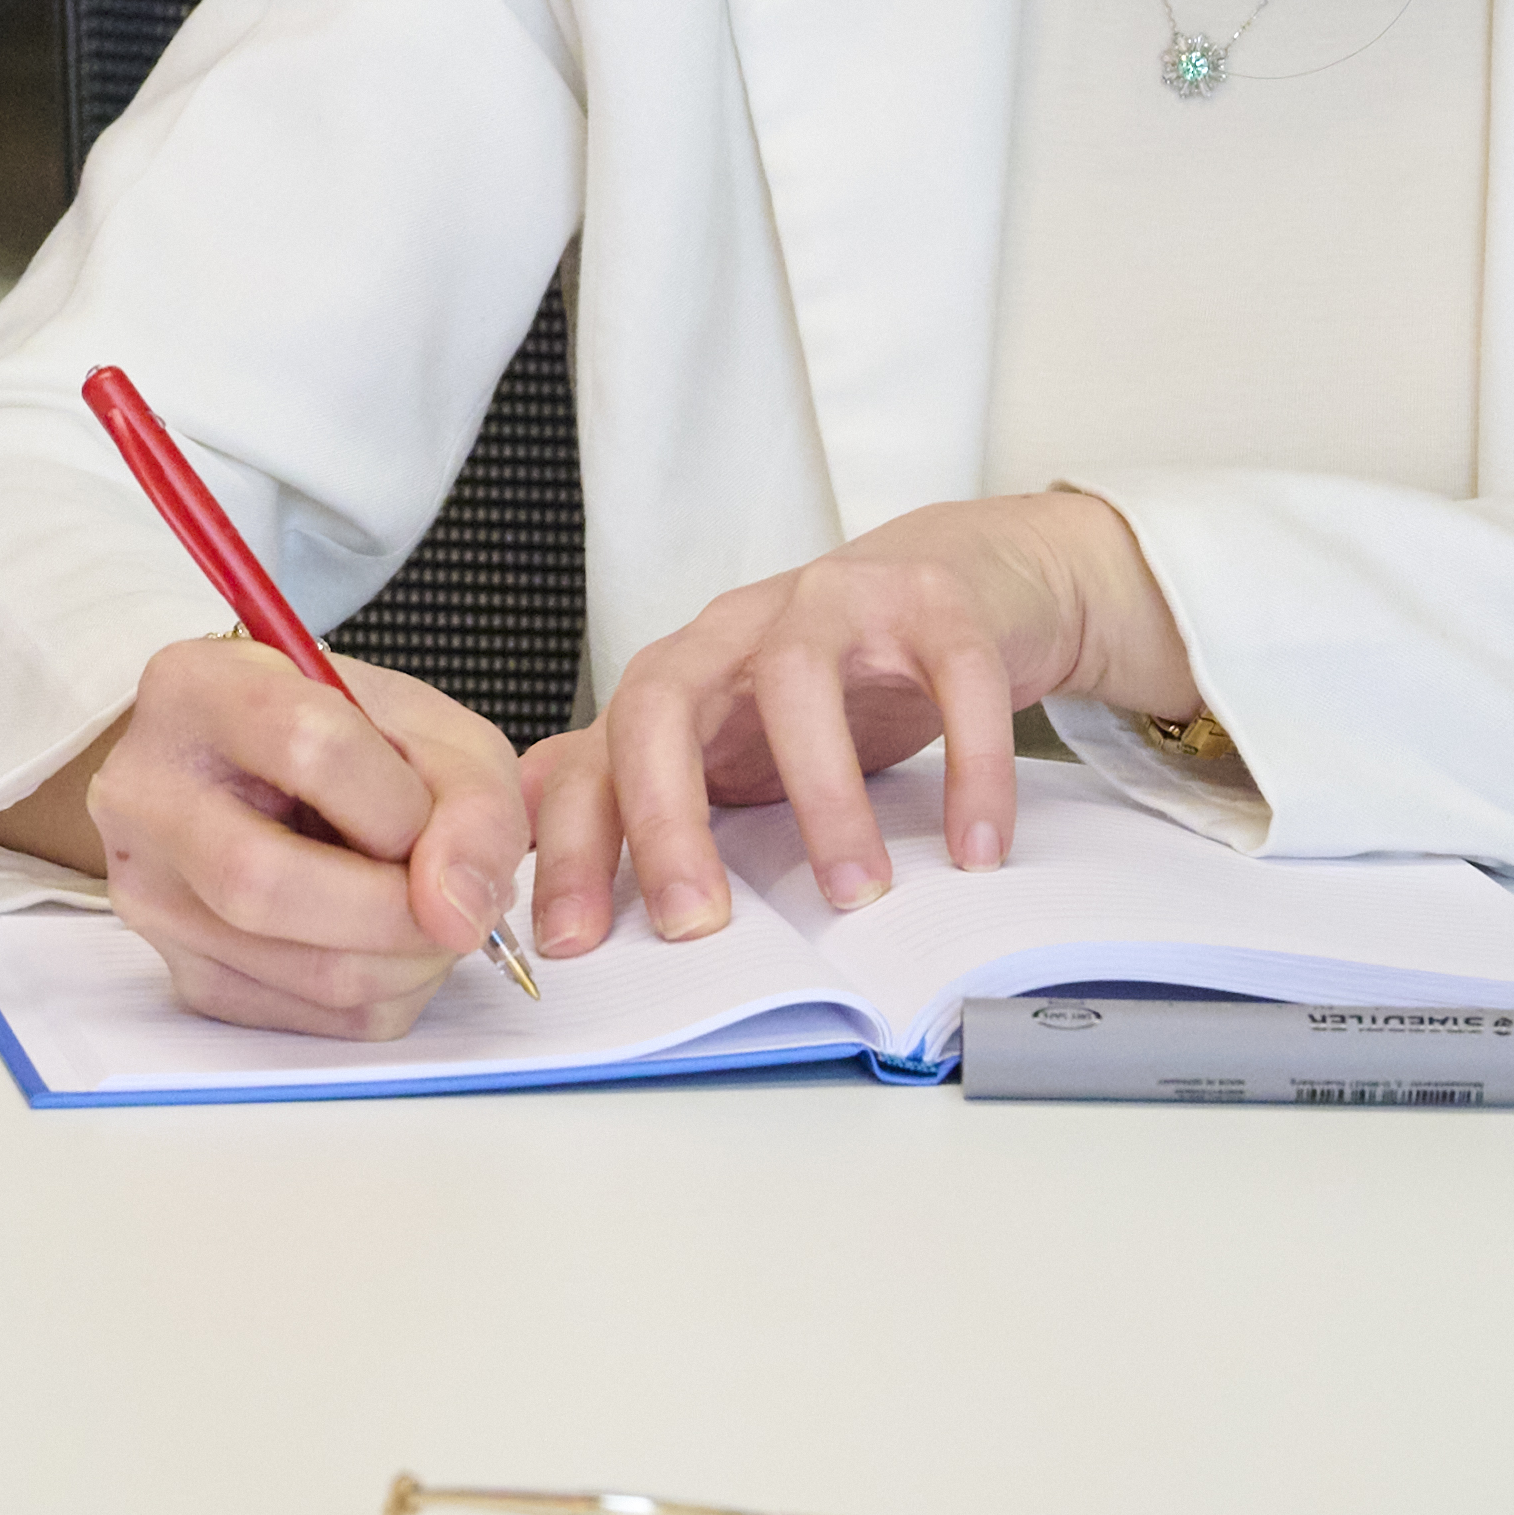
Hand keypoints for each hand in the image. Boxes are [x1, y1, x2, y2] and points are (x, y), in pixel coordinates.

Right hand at [11, 637, 529, 1041]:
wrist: (250, 774)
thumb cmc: (334, 736)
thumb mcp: (422, 724)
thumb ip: (470, 798)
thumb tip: (463, 910)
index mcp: (195, 689)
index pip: (310, 747)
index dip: (400, 804)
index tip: (433, 821)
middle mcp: (144, 792)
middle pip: (271, 883)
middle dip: (403, 909)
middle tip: (450, 897)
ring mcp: (150, 893)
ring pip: (302, 971)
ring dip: (409, 961)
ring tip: (424, 913)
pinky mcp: (181, 973)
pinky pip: (311, 1020)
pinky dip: (379, 994)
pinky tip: (379, 942)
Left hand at [526, 491, 1197, 947]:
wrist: (966, 573)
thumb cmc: (840, 671)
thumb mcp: (733, 729)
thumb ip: (642, 780)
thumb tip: (537, 837)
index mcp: (682, 675)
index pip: (597, 754)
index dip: (574, 845)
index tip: (572, 941)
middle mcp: (739, 630)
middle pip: (662, 701)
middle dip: (664, 815)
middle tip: (695, 921)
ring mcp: (836, 604)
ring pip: (800, 680)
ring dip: (822, 794)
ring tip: (854, 893)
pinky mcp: (936, 602)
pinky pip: (950, 675)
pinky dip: (967, 763)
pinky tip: (976, 845)